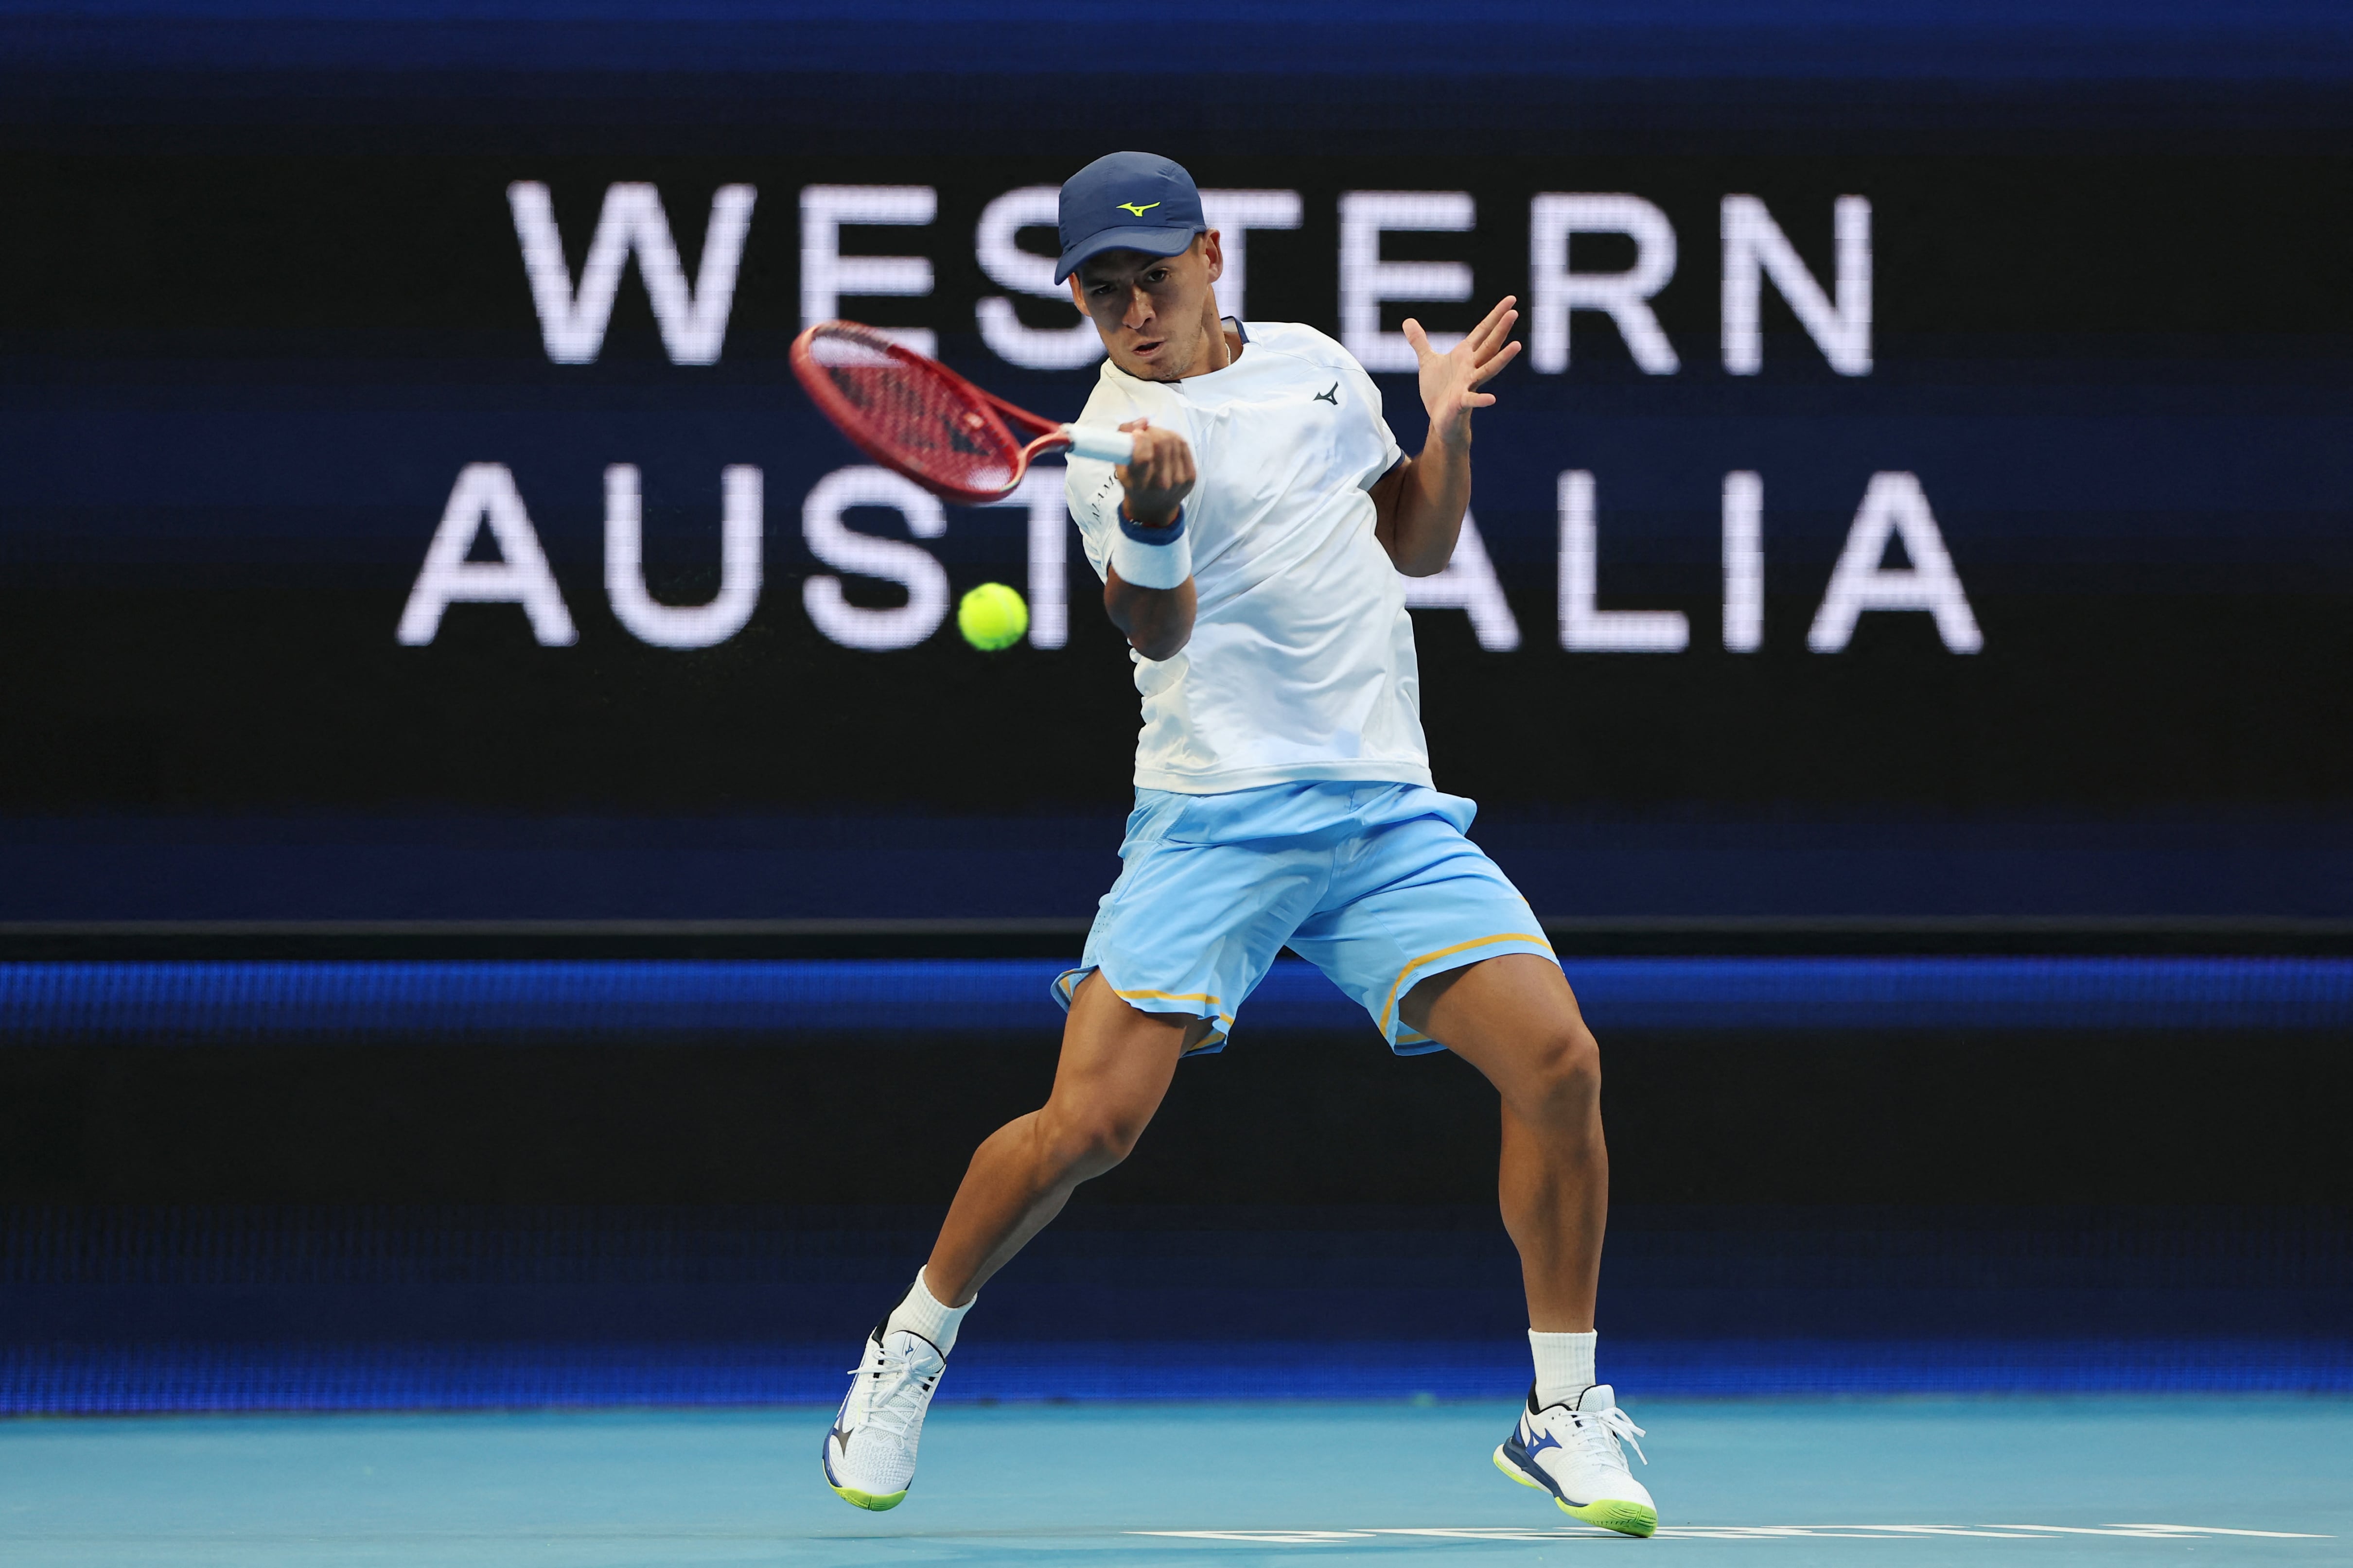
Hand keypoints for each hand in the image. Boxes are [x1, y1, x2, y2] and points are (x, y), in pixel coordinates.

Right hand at [1115, 419, 1194, 527]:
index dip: (1140, 438)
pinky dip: (1174, 438)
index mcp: (1140, 484)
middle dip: (1152, 431)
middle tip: (1145, 434)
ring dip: (1162, 433)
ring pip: (1174, 440)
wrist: (1154, 508)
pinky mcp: (1191, 476)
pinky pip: (1183, 445)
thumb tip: (1143, 421)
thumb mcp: (1120, 467)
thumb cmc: (1134, 484)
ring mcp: (1179, 480)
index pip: (1144, 457)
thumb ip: (1122, 439)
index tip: (1136, 434)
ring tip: (1155, 439)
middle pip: (1162, 443)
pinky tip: (1167, 444)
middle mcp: (1161, 484)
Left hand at [1402, 295, 1520, 450]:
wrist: (1440, 419)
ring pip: (1488, 368)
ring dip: (1502, 358)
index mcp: (1464, 356)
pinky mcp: (1461, 402)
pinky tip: (1492, 399)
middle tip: (1514, 312)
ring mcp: (1468, 385)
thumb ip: (1420, 342)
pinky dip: (1481, 400)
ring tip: (1517, 345)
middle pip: (1489, 345)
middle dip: (1501, 329)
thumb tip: (1408, 321)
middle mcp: (1471, 368)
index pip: (1483, 331)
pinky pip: (1472, 400)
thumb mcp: (1427, 362)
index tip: (1511, 300)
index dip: (1495, 315)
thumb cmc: (1438, 391)